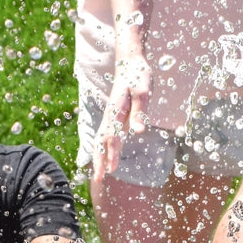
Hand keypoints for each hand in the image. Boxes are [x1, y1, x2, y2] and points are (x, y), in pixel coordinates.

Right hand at [93, 57, 150, 182]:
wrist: (129, 62)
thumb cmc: (138, 76)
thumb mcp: (143, 92)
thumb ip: (140, 112)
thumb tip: (139, 132)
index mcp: (116, 110)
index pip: (112, 135)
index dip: (112, 153)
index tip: (112, 169)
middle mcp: (110, 115)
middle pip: (102, 141)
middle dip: (100, 161)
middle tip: (99, 180)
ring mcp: (110, 116)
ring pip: (101, 140)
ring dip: (99, 157)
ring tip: (98, 175)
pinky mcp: (113, 117)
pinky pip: (104, 137)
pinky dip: (102, 150)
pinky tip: (103, 159)